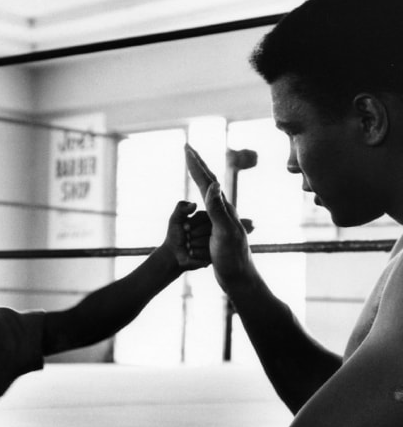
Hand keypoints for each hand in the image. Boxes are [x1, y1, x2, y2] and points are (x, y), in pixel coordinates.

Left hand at [162, 200, 212, 270]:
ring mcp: (216, 243)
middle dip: (193, 233)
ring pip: (209, 241)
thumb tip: (194, 204)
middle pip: (209, 228)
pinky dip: (196, 253)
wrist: (173, 253)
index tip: (184, 227)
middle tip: (186, 237)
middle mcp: (214, 229)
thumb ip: (181, 207)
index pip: (206, 215)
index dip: (193, 222)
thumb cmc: (175, 234)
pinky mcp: (214, 255)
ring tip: (187, 245)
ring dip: (194, 243)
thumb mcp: (175, 219)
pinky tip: (190, 253)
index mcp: (207, 218)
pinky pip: (208, 253)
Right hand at [184, 143, 253, 289]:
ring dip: (199, 175)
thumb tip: (213, 184)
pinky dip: (201, 194)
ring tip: (192, 163)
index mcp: (223, 208)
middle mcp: (223, 209)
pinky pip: (206, 205)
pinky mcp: (217, 228)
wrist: (240, 278)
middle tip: (187, 148)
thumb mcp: (223, 233)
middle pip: (207, 180)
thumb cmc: (232, 258)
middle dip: (197, 164)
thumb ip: (217, 209)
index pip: (206, 180)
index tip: (186, 148)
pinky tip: (202, 195)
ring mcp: (221, 218)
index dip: (195, 164)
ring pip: (207, 191)